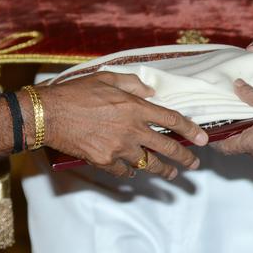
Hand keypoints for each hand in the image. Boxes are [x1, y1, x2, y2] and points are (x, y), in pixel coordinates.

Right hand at [39, 72, 206, 180]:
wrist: (49, 114)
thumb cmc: (76, 92)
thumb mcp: (106, 78)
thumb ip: (132, 84)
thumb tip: (150, 91)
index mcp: (134, 107)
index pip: (172, 120)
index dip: (190, 130)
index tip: (202, 139)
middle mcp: (131, 129)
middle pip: (167, 148)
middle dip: (184, 158)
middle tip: (194, 164)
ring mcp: (118, 148)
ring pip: (149, 164)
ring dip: (163, 170)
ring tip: (171, 174)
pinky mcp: (104, 161)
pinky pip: (125, 171)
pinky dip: (131, 172)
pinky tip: (135, 172)